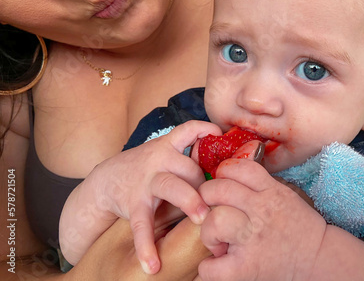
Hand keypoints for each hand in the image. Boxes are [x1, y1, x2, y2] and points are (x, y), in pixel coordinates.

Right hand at [64, 121, 220, 273]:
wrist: (105, 181)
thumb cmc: (148, 170)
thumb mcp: (166, 157)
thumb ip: (191, 162)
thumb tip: (227, 174)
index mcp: (168, 147)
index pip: (187, 130)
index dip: (204, 129)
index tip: (219, 134)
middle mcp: (158, 160)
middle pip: (189, 167)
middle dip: (206, 184)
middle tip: (219, 200)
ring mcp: (146, 181)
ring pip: (171, 186)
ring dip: (189, 201)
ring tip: (202, 220)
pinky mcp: (133, 203)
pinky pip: (142, 225)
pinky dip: (146, 246)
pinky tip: (153, 265)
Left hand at [196, 158, 326, 280]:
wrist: (319, 260)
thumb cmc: (298, 227)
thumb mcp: (283, 194)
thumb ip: (258, 184)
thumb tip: (226, 175)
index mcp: (271, 192)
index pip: (237, 168)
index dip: (223, 174)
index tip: (223, 187)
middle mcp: (261, 211)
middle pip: (218, 190)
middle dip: (207, 200)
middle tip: (213, 213)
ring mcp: (253, 239)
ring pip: (214, 221)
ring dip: (208, 233)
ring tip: (218, 242)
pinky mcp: (247, 268)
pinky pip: (211, 266)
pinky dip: (208, 268)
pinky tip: (219, 264)